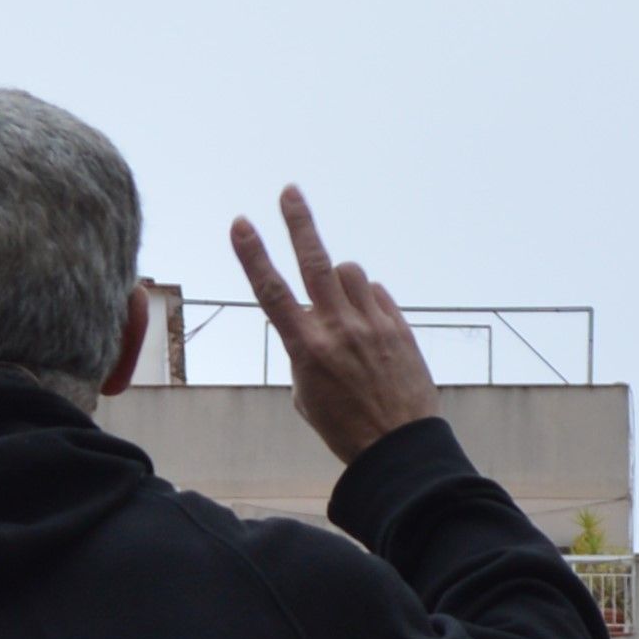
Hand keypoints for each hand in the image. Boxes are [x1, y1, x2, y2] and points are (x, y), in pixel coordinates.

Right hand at [228, 186, 444, 462]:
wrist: (398, 446)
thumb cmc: (345, 427)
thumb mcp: (307, 396)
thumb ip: (303, 353)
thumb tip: (311, 322)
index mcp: (307, 350)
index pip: (272, 293)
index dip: (253, 255)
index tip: (240, 224)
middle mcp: (337, 329)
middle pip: (314, 261)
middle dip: (299, 222)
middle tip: (289, 192)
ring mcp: (370, 324)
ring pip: (348, 273)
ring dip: (339, 280)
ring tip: (342, 309)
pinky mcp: (397, 326)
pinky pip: (376, 294)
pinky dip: (366, 302)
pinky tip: (368, 328)